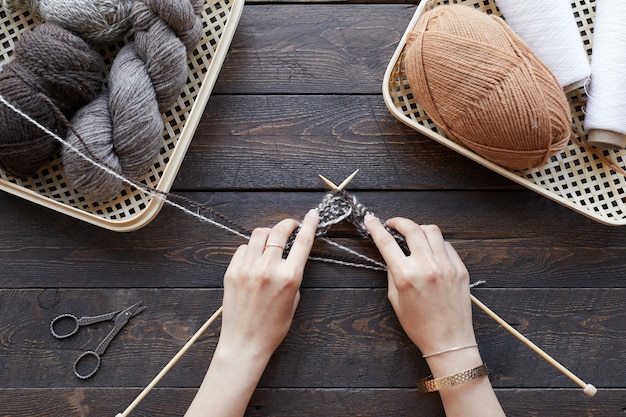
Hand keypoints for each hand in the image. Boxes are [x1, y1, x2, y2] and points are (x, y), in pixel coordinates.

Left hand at [217, 209, 318, 361]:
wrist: (245, 342)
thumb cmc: (273, 327)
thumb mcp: (294, 300)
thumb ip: (293, 275)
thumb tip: (289, 257)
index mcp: (289, 277)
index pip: (303, 242)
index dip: (309, 225)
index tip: (312, 214)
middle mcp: (268, 269)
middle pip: (279, 232)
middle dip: (287, 224)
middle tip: (290, 225)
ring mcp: (248, 268)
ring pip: (258, 234)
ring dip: (268, 233)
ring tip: (270, 241)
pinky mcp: (232, 271)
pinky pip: (243, 248)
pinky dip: (251, 248)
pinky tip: (253, 258)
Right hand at [364, 215, 475, 355]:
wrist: (449, 341)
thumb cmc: (419, 325)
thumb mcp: (395, 299)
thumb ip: (392, 272)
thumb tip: (391, 253)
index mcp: (406, 276)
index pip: (386, 242)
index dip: (375, 228)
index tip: (370, 219)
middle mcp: (427, 267)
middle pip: (411, 228)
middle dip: (398, 221)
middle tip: (393, 224)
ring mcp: (446, 266)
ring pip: (432, 231)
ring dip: (419, 229)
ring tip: (413, 236)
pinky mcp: (460, 269)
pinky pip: (447, 245)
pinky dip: (436, 243)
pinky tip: (431, 251)